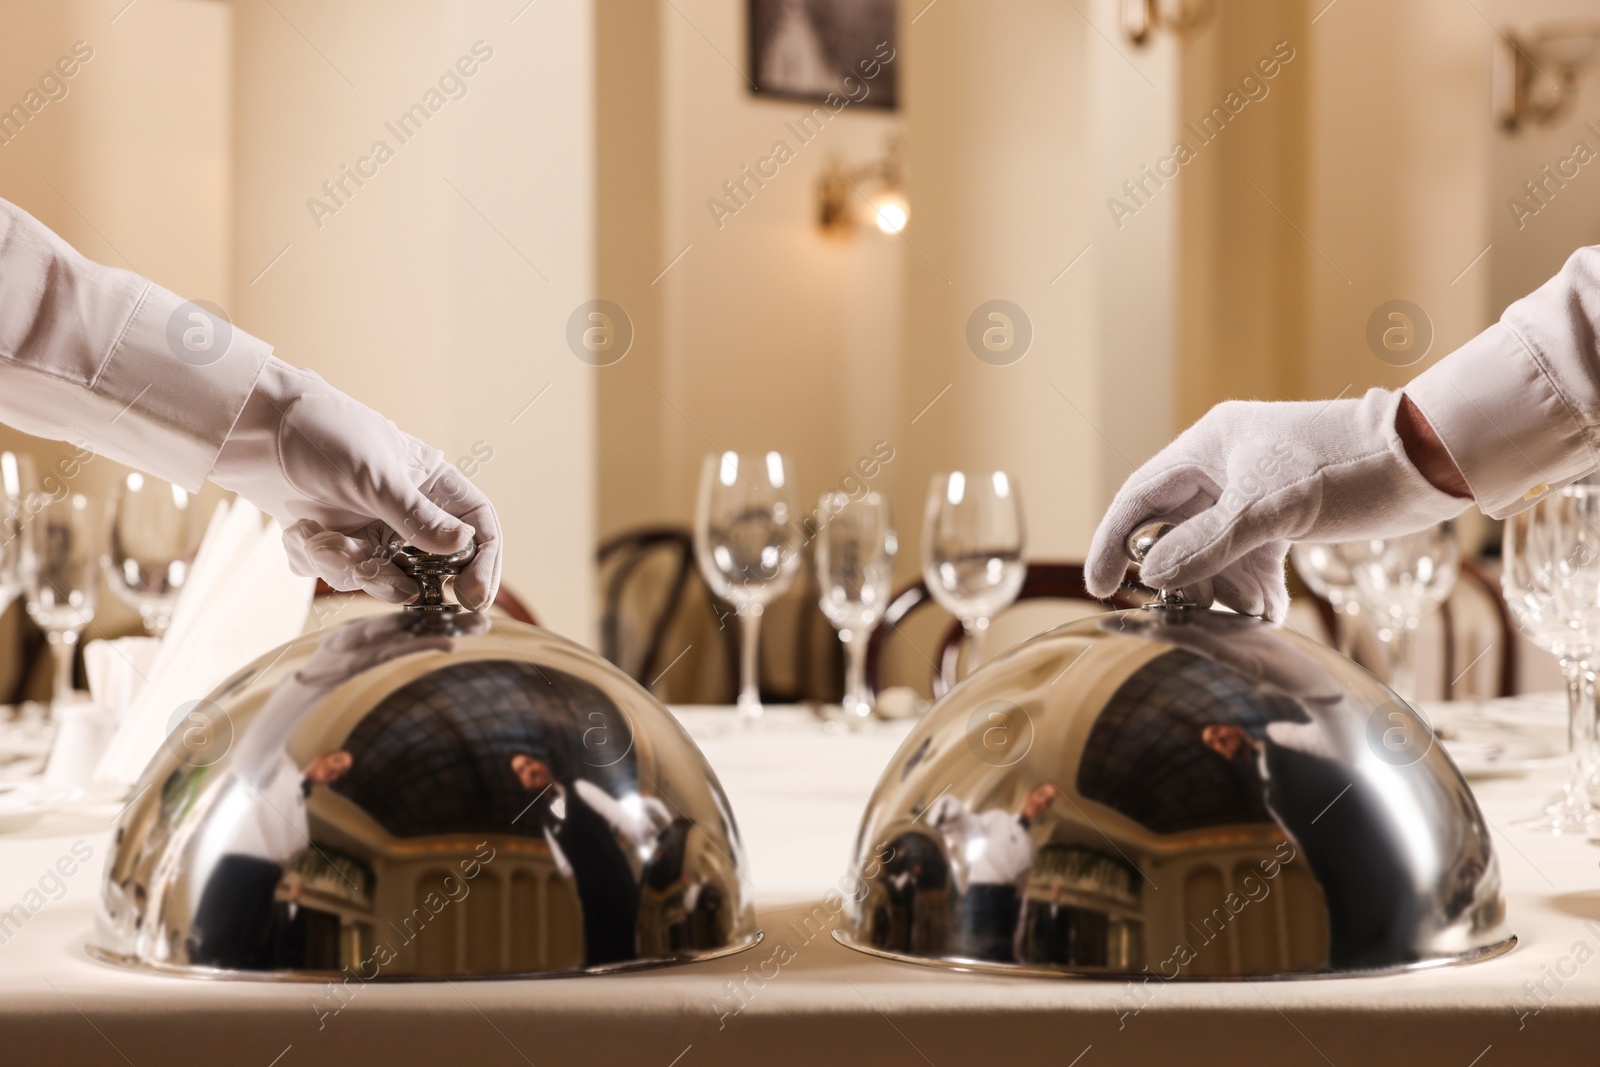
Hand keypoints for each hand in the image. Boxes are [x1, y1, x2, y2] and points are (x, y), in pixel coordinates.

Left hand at [210, 358, 501, 609]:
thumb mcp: (375, 477)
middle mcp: (408, 512)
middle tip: (376, 576)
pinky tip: (298, 528)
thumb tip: (464, 545)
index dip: (484, 564)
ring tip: (320, 537)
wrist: (253, 428)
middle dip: (399, 577)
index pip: (479, 529)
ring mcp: (372, 531)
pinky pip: (339, 577)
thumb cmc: (322, 433)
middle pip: (432, 568)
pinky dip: (316, 559)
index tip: (473, 596)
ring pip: (381, 579)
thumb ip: (418, 517)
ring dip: (347, 567)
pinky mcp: (335, 544)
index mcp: (434, 485)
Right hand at [1085, 388, 1466, 619]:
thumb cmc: (1350, 465)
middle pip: (1174, 530)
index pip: (1140, 497)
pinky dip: (1253, 590)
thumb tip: (1150, 577)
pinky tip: (1266, 615)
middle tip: (1176, 617)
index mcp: (1209, 446)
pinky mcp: (1286, 518)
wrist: (1431, 461)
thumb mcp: (1269, 508)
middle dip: (1177, 577)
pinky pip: (1249, 561)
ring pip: (1213, 552)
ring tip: (1237, 620)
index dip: (1112, 542)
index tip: (1100, 588)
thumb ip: (1206, 544)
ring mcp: (1255, 494)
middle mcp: (1225, 468)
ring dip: (1219, 590)